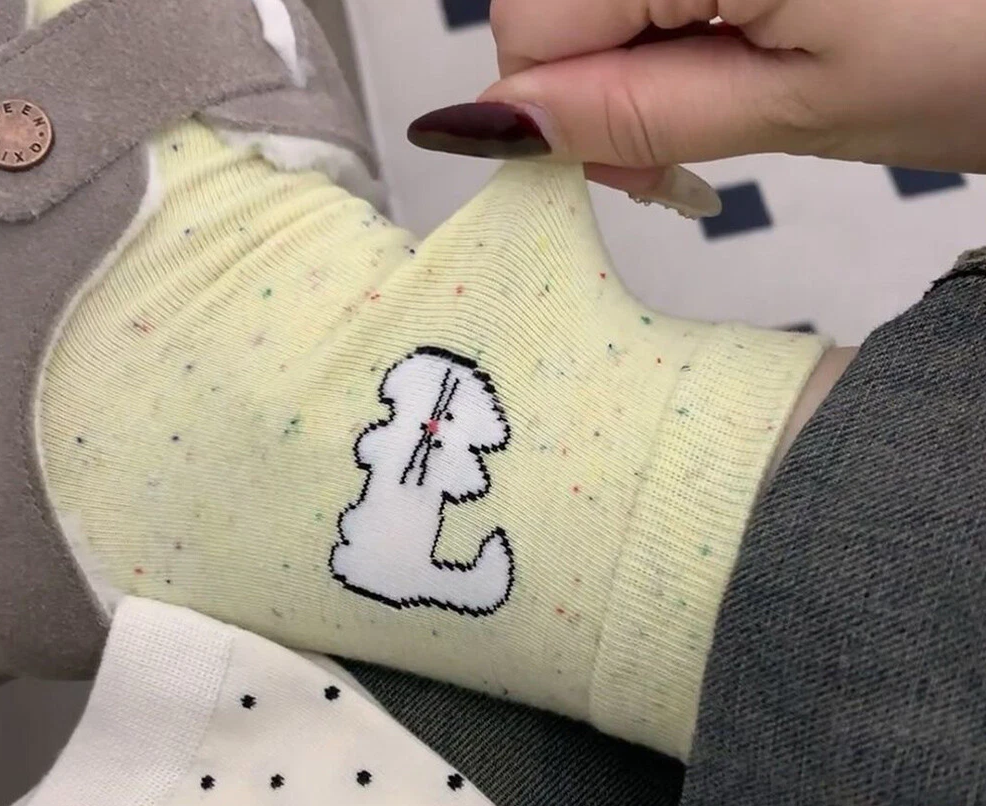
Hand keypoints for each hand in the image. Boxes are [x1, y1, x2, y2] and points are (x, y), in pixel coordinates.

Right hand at [409, 0, 985, 207]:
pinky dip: (668, 11)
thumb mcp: (795, 105)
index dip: (552, 111)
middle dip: (590, 78)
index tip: (626, 165)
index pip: (524, 20)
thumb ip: (633, 111)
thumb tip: (492, 124)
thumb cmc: (981, 43)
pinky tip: (735, 32)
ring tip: (727, 83)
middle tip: (681, 139)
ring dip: (630, 45)